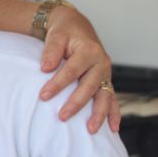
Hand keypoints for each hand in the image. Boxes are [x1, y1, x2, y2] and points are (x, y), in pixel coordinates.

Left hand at [37, 6, 118, 132]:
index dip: (57, 84)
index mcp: (89, 51)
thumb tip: (45, 68)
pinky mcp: (106, 81)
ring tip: (90, 130)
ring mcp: (105, 73)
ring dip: (99, 114)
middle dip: (76, 103)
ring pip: (105, 95)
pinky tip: (113, 128)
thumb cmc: (64, 32)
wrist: (76, 26)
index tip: (43, 96)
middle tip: (62, 117)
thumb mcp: (56, 36)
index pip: (72, 71)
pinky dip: (114, 113)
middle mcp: (101, 63)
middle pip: (89, 86)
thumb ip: (51, 51)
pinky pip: (112, 98)